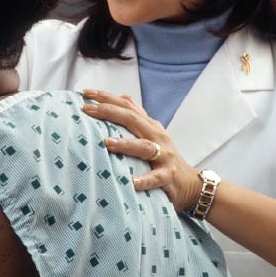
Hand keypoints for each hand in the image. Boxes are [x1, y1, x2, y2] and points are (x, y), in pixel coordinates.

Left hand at [81, 89, 200, 212]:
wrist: (190, 183)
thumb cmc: (164, 157)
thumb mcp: (150, 134)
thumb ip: (137, 117)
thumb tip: (122, 96)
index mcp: (149, 125)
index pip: (127, 105)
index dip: (106, 97)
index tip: (85, 93)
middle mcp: (157, 136)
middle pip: (132, 119)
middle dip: (108, 112)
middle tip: (86, 110)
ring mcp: (164, 155)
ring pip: (144, 146)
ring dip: (125, 144)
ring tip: (107, 143)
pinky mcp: (167, 176)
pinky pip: (155, 177)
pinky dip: (144, 179)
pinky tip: (131, 182)